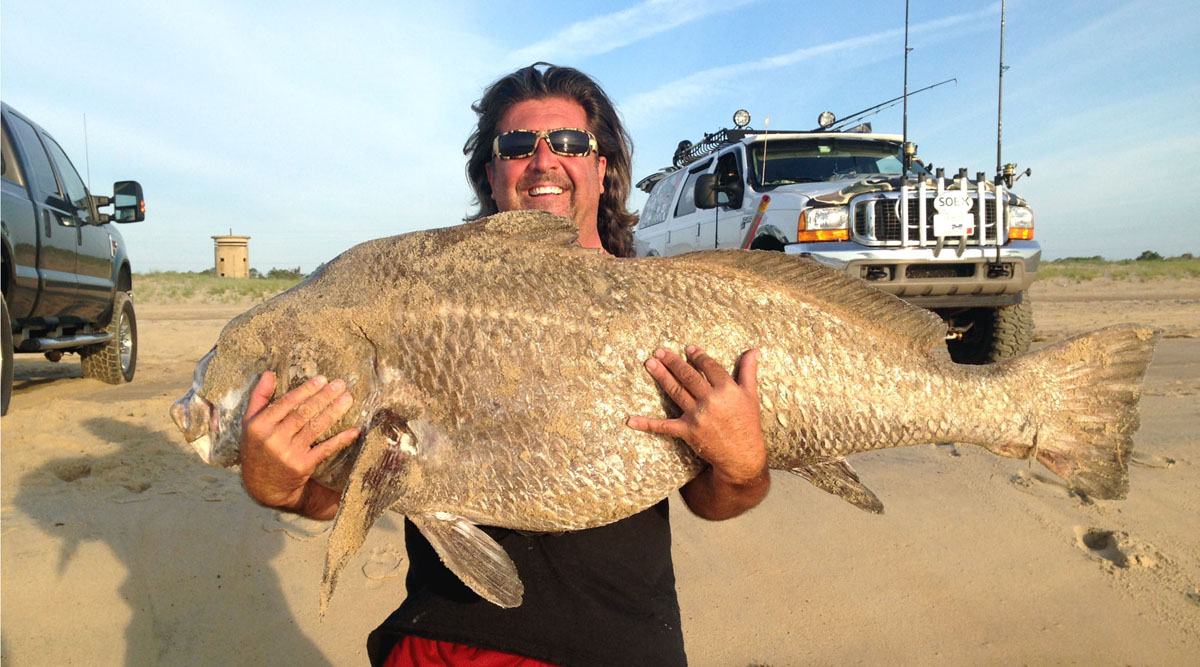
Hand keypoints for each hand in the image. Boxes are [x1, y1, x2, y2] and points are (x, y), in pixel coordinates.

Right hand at [240, 372, 359, 519]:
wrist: (263, 486)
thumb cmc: (258, 448)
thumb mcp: (250, 423)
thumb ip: (259, 397)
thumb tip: (269, 373)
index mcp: (259, 426)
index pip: (285, 403)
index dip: (305, 390)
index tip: (322, 379)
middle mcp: (273, 439)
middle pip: (303, 414)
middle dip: (324, 397)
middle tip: (340, 384)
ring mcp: (288, 454)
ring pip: (315, 429)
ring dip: (333, 413)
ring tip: (348, 399)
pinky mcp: (302, 466)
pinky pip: (324, 450)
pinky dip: (340, 440)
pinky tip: (353, 431)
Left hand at [627, 346, 768, 518]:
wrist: (742, 456)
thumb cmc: (747, 424)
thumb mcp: (751, 395)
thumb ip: (748, 371)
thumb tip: (754, 350)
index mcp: (727, 389)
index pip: (709, 367)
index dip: (697, 356)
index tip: (688, 348)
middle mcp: (711, 400)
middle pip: (688, 376)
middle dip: (673, 361)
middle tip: (659, 351)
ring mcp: (698, 416)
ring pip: (676, 391)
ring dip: (661, 376)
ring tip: (650, 363)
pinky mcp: (688, 432)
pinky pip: (664, 426)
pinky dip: (646, 423)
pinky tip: (630, 419)